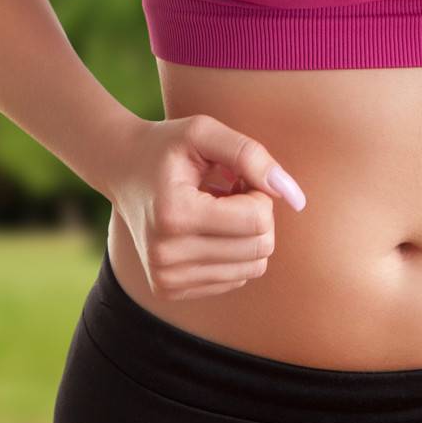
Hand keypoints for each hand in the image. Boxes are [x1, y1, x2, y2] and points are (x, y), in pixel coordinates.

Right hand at [108, 113, 305, 300]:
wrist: (124, 169)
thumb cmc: (169, 145)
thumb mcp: (205, 132)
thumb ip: (252, 156)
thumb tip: (297, 199)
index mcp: (174, 215)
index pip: (257, 220)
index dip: (260, 192)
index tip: (238, 176)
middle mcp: (166, 256)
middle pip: (258, 248)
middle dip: (257, 213)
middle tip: (230, 189)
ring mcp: (166, 279)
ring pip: (252, 268)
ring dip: (245, 233)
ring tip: (218, 207)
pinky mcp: (170, 290)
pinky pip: (235, 278)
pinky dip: (232, 251)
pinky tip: (208, 227)